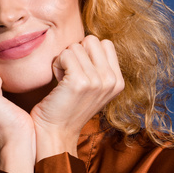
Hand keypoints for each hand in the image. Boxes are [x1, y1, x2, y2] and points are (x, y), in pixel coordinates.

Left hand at [30, 35, 124, 160]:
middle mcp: (112, 80)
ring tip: (64, 80)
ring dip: (64, 60)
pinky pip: (65, 54)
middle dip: (76, 53)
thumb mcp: (93, 87)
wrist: (55, 132)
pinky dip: (56, 64)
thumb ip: (98, 66)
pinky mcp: (80, 81)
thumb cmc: (67, 107)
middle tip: (70, 74)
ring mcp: (98, 81)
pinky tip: (58, 82)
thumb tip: (90, 41)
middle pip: (91, 40)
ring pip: (76, 46)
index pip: (105, 44)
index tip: (79, 71)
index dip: (87, 52)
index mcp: (118, 81)